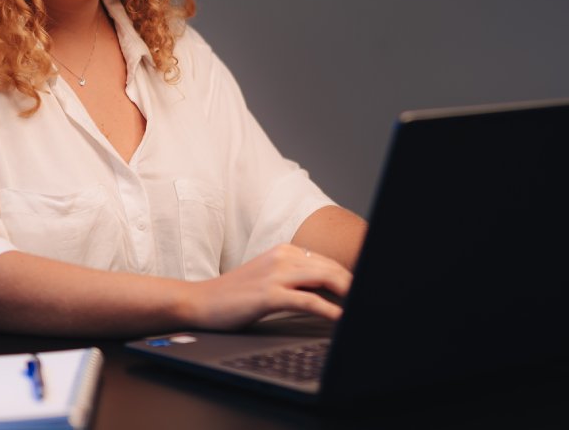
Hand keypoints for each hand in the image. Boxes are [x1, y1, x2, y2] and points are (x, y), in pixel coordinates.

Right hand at [183, 244, 352, 330]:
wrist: (199, 302)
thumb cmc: (234, 296)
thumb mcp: (268, 280)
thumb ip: (295, 280)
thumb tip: (327, 293)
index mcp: (284, 250)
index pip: (328, 262)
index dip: (349, 278)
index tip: (362, 292)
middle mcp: (283, 256)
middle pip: (332, 268)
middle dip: (354, 285)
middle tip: (369, 301)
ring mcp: (275, 274)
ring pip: (325, 278)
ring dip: (348, 294)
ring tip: (361, 308)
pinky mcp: (268, 294)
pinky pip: (307, 300)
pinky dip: (328, 309)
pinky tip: (340, 318)